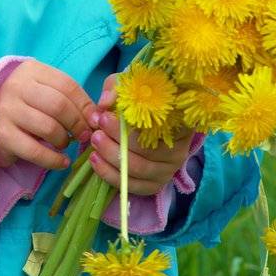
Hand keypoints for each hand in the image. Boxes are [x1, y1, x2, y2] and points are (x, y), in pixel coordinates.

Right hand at [0, 59, 94, 172]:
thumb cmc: (23, 104)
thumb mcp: (42, 91)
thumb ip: (67, 98)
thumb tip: (97, 117)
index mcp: (30, 71)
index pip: (67, 86)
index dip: (86, 105)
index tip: (95, 120)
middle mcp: (16, 87)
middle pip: (59, 106)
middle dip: (78, 124)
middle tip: (84, 136)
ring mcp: (7, 111)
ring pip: (49, 128)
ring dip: (64, 140)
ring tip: (65, 144)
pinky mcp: (3, 136)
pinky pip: (36, 151)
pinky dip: (54, 160)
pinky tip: (62, 162)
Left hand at [85, 80, 193, 196]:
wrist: (142, 128)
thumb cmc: (137, 104)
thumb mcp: (129, 89)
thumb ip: (116, 89)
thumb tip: (105, 103)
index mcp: (181, 123)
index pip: (167, 123)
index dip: (138, 119)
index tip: (110, 113)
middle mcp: (180, 149)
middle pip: (150, 149)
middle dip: (119, 137)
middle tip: (99, 123)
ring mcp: (168, 170)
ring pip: (139, 168)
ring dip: (112, 155)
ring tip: (95, 140)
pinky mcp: (155, 186)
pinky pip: (132, 186)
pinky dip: (110, 174)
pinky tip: (95, 160)